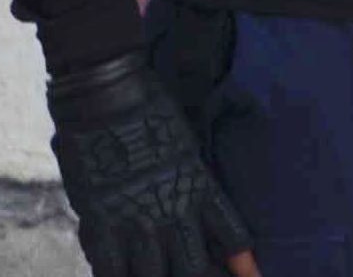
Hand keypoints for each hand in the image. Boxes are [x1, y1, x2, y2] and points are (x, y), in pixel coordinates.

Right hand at [46, 51, 259, 276]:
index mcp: (200, 187)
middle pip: (194, 268)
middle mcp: (174, 210)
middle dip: (199, 276)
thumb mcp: (186, 143)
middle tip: (200, 275)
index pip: (232, 236)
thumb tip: (200, 202)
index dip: (241, 264)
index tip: (250, 275)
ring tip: (157, 276)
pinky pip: (111, 269)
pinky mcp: (102, 222)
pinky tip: (119, 276)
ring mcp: (137, 220)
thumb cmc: (150, 106)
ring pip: (154, 276)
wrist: (108, 93)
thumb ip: (193, 179)